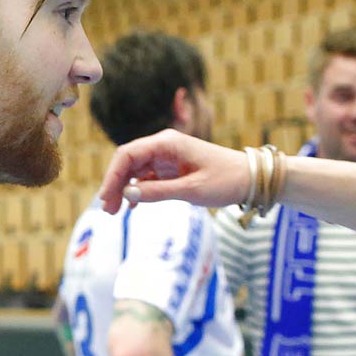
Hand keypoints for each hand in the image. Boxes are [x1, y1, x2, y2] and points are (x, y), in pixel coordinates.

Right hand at [98, 129, 250, 213]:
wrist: (250, 179)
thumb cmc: (225, 180)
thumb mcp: (191, 189)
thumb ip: (158, 192)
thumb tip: (127, 196)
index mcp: (167, 143)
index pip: (128, 154)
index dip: (112, 175)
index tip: (106, 197)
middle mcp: (163, 146)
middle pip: (127, 163)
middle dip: (115, 185)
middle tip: (108, 210)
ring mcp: (166, 158)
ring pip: (134, 171)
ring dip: (123, 190)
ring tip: (115, 212)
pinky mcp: (171, 169)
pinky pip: (146, 178)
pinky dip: (136, 191)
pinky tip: (131, 207)